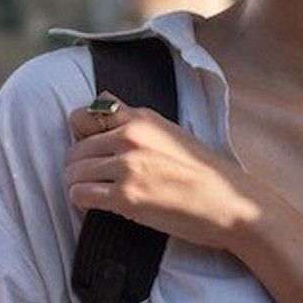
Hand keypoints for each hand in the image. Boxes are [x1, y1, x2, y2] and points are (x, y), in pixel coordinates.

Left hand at [64, 93, 266, 249]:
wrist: (229, 203)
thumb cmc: (203, 172)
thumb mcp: (170, 132)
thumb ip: (133, 118)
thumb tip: (101, 97)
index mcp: (142, 119)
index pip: (83, 116)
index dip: (81, 136)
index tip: (92, 152)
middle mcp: (130, 138)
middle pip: (75, 150)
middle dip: (79, 167)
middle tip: (96, 180)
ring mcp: (127, 167)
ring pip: (74, 173)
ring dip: (80, 186)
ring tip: (99, 194)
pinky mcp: (125, 197)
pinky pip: (80, 195)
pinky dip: (84, 202)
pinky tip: (101, 205)